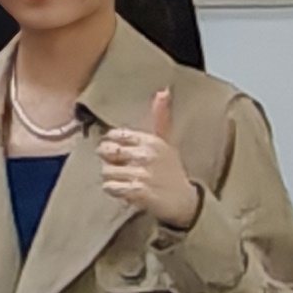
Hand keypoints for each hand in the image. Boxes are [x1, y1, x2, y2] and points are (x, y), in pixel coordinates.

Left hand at [95, 90, 203, 231]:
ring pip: (106, 170)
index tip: (122, 153)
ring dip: (112, 178)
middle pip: (106, 151)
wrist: (186, 201)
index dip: (112, 144)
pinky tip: (125, 190)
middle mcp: (146, 154)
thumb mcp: (167, 142)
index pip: (115, 135)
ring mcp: (143, 173)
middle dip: (109, 160)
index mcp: (151, 140)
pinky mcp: (139, 192)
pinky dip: (113, 190)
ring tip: (126, 180)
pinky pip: (110, 187)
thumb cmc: (171, 170)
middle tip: (122, 167)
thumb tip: (164, 90)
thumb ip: (160, 117)